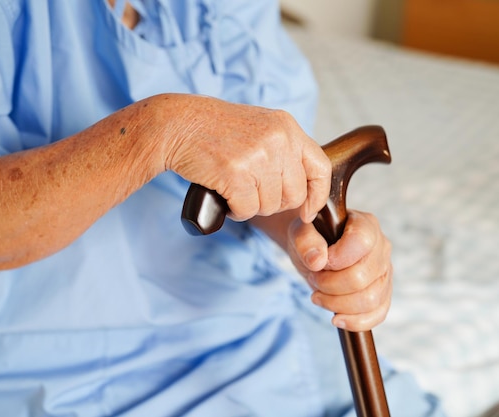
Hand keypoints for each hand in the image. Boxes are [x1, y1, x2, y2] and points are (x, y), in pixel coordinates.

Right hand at [159, 94, 330, 222]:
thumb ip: (284, 151)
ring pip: (270, 206)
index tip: (308, 210)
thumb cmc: (215, 130)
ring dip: (251, 206)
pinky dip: (235, 211)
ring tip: (234, 188)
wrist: (177, 124)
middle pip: (294, 195)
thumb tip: (304, 189)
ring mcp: (258, 156)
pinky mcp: (236, 173)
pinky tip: (225, 195)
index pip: (321, 168)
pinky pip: (247, 210)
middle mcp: (278, 140)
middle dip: (273, 202)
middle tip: (252, 191)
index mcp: (287, 128)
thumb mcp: (260, 129)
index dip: (317, 196)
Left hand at [287, 210, 392, 331]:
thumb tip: (317, 260)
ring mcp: (386, 272)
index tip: (318, 263)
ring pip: (370, 300)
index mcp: (366, 225)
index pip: (360, 242)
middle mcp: (382, 247)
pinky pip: (378, 314)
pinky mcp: (383, 294)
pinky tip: (336, 318)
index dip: (336, 258)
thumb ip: (305, 240)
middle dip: (329, 285)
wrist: (317, 251)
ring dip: (337, 304)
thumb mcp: (299, 232)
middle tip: (314, 279)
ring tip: (319, 296)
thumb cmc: (312, 238)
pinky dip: (354, 321)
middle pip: (362, 278)